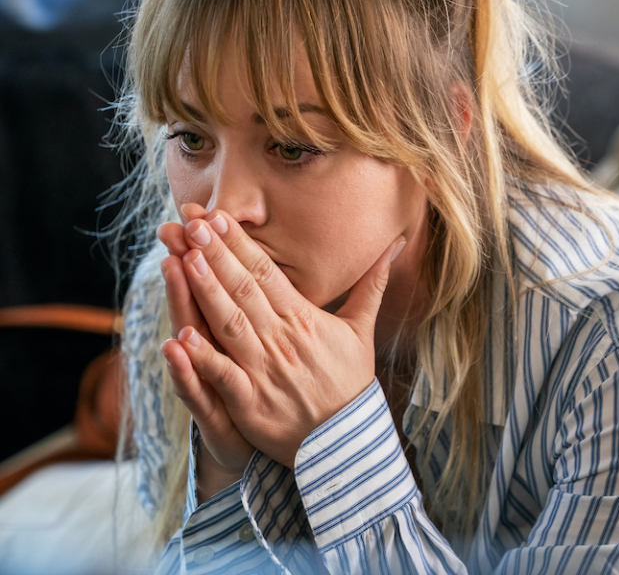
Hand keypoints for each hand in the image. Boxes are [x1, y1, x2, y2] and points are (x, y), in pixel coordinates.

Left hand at [166, 205, 404, 468]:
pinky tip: (181, 337)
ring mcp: (265, 372)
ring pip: (230, 326)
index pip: (266, 274)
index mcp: (304, 319)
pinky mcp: (251, 405)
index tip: (217, 218)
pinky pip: (225, 377)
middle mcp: (282, 340)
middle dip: (216, 255)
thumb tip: (397, 244)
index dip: (240, 245)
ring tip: (184, 259)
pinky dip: (204, 360)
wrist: (348, 441)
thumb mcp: (361, 329)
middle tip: (191, 224)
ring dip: (206, 293)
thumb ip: (371, 284)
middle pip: (244, 291)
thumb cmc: (350, 381)